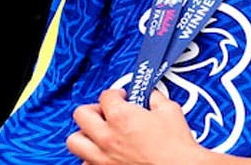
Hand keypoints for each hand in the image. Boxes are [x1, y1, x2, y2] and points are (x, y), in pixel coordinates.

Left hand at [67, 89, 200, 164]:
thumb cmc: (176, 147)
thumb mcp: (169, 110)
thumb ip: (154, 98)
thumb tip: (150, 95)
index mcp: (121, 117)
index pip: (105, 95)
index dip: (115, 94)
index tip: (121, 97)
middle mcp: (107, 137)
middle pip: (81, 114)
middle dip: (93, 109)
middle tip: (104, 112)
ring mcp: (103, 158)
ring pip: (74, 141)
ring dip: (84, 134)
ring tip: (97, 133)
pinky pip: (84, 163)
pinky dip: (90, 157)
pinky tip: (103, 154)